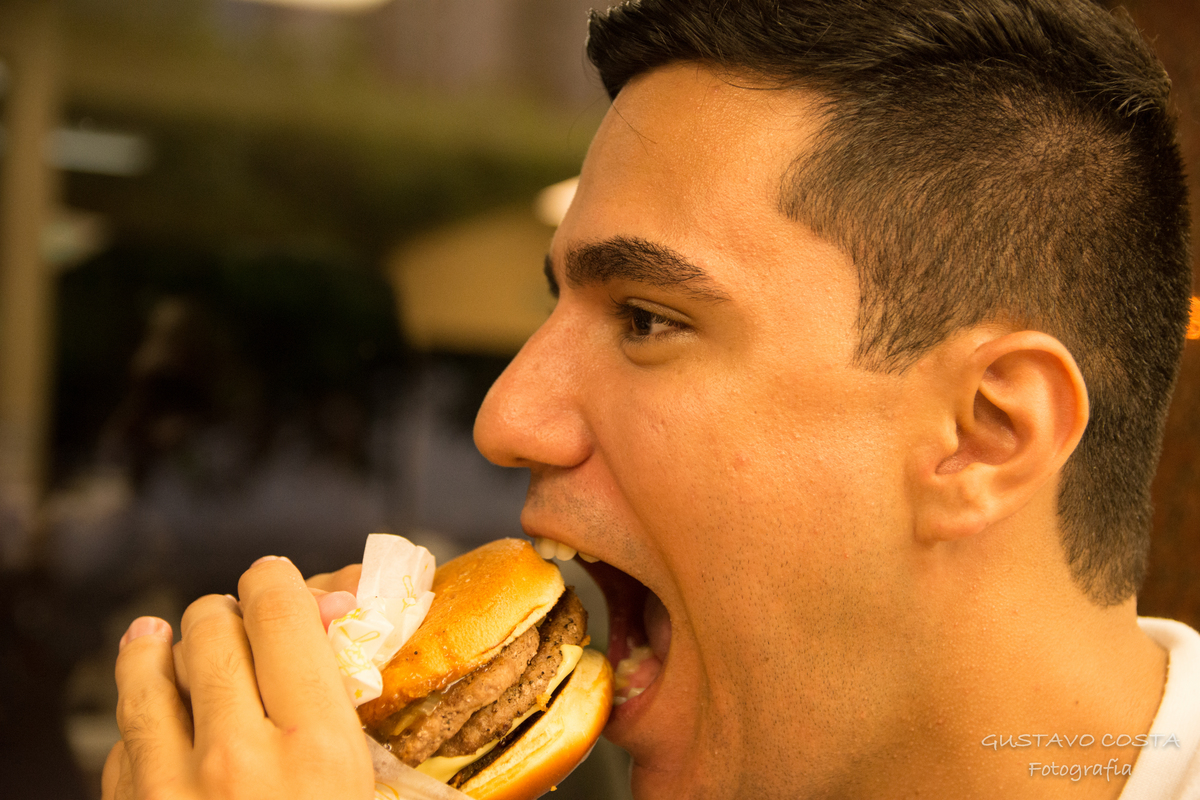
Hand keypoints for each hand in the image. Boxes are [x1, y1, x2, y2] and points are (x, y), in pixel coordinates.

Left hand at [102, 556, 373, 799]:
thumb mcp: (364, 781)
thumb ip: (347, 694)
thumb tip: (331, 602)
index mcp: (317, 748)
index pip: (280, 614)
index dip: (276, 581)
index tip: (274, 579)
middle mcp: (237, 762)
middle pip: (212, 628)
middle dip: (225, 614)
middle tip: (237, 625)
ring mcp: (171, 792)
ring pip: (147, 673)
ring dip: (159, 648)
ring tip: (159, 640)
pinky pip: (123, 742)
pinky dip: (142, 724)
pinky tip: (157, 722)